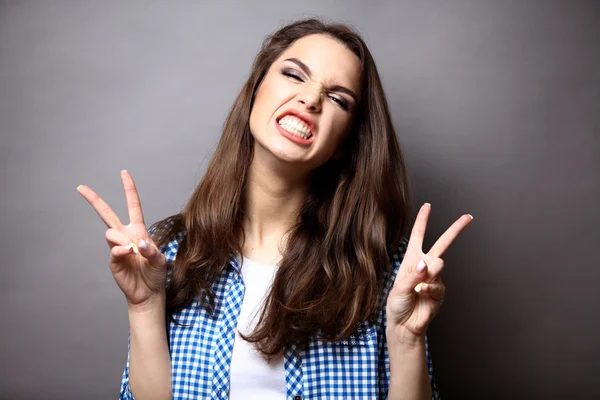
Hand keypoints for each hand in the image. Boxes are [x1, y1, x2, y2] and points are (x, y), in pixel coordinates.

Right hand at [77, 170, 166, 310]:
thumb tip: (137, 244)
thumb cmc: (155, 273)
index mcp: (138, 230)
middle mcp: (126, 235)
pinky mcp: (113, 260)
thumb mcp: (160, 259)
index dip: (129, 189)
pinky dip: (121, 250)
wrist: (148, 292)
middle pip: (107, 214)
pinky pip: (113, 250)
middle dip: (94, 200)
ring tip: (133, 250)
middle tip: (81, 187)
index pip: (133, 205)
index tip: (124, 173)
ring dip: (121, 239)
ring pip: (110, 232)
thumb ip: (151, 250)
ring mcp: (118, 247)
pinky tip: (129, 253)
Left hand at [386, 203, 471, 342]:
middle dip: (455, 230)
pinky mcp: (440, 292)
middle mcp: (424, 266)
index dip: (422, 220)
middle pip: (442, 244)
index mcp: (412, 260)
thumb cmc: (397, 304)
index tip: (428, 205)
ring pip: (439, 265)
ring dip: (429, 273)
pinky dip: (429, 288)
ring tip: (419, 285)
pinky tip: (421, 292)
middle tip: (467, 217)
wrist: (404, 325)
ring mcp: (434, 279)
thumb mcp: (399, 287)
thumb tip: (426, 263)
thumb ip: (413, 275)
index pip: (418, 236)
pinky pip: (438, 285)